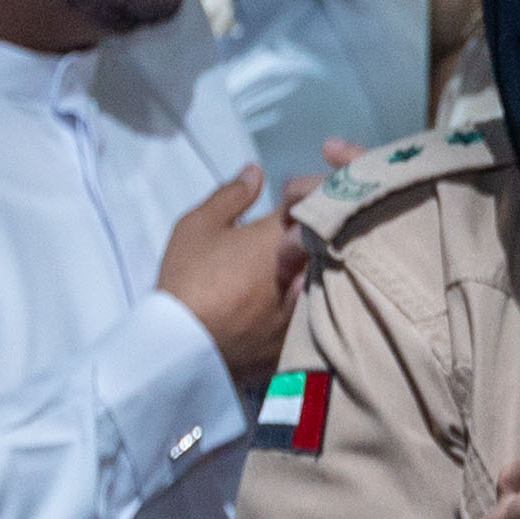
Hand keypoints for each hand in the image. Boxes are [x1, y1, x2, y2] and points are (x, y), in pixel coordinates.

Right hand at [159, 165, 311, 392]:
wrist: (183, 347)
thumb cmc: (188, 280)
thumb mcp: (198, 226)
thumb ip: (231, 195)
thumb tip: (257, 171)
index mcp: (281, 235)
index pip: (312, 200)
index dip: (306, 195)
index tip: (291, 199)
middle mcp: (305, 266)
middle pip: (332, 237)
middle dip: (323, 228)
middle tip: (300, 232)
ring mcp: (310, 302)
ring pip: (336, 273)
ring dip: (328, 262)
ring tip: (304, 266)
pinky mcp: (308, 332)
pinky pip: (328, 308)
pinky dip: (323, 298)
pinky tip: (306, 298)